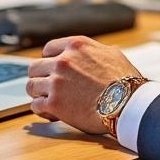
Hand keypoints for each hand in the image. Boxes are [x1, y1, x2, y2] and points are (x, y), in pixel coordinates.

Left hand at [26, 36, 143, 134]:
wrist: (128, 103)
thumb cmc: (125, 81)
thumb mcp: (112, 54)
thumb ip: (95, 51)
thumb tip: (94, 54)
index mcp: (76, 46)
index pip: (48, 49)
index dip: (50, 60)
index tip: (53, 69)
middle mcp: (63, 61)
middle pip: (34, 67)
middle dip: (41, 77)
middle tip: (48, 86)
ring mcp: (56, 82)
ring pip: (31, 86)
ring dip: (39, 94)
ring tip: (49, 100)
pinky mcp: (54, 103)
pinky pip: (35, 105)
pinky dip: (42, 110)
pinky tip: (52, 113)